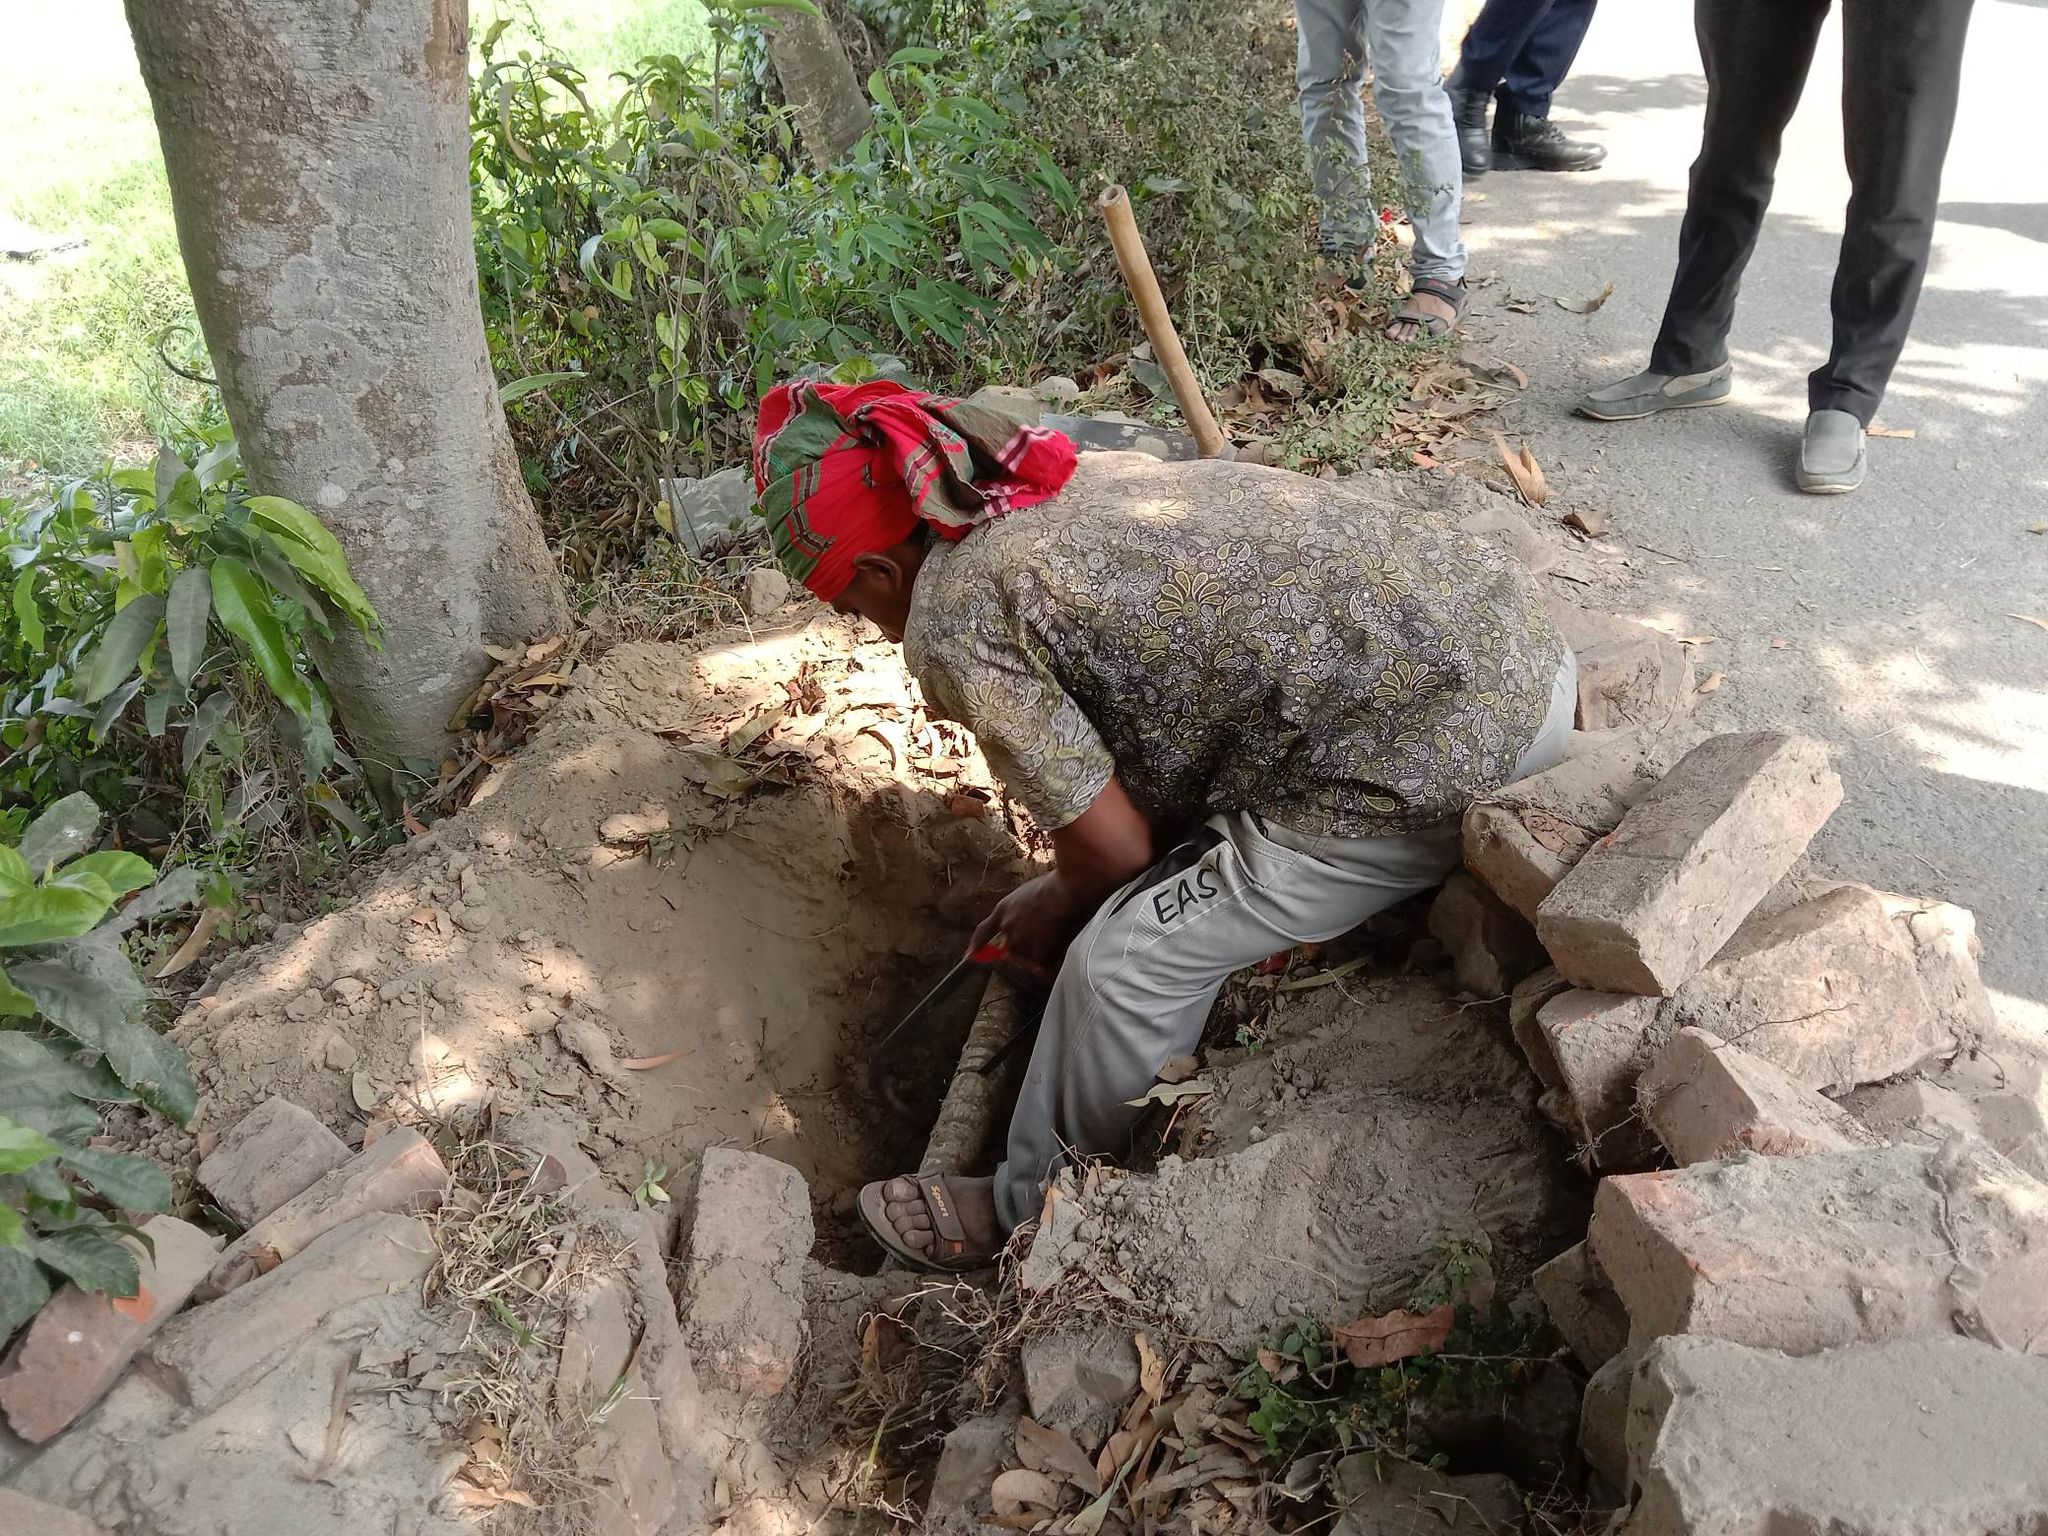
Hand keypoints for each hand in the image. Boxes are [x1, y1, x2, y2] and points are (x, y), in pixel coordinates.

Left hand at [970, 872, 1085, 970]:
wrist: (1064, 890)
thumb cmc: (1053, 884)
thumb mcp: (1028, 891)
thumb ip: (1021, 908)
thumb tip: (1030, 917)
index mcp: (1004, 909)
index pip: (984, 930)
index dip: (977, 944)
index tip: (970, 954)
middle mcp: (1008, 926)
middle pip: (1011, 949)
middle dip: (1025, 948)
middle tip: (1045, 935)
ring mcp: (1020, 941)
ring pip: (1028, 958)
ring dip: (1040, 954)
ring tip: (1056, 935)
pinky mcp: (1036, 952)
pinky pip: (1043, 964)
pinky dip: (1051, 961)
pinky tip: (1060, 948)